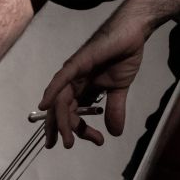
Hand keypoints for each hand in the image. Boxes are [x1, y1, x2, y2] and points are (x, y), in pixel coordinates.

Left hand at [38, 0, 154, 148]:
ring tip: (66, 137)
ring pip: (60, 99)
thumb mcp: (119, 89)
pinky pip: (62, 78)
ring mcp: (74, 71)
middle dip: (60, 129)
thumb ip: (115, 109)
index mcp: (83, 89)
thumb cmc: (124, 55)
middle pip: (60, 109)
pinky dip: (52, 91)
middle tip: (64, 145)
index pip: (74, 114)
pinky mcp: (78, 61)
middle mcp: (74, 81)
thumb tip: (116, 133)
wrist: (133, 34)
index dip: (81, 129)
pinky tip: (46, 105)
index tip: (97, 141)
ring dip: (60, 119)